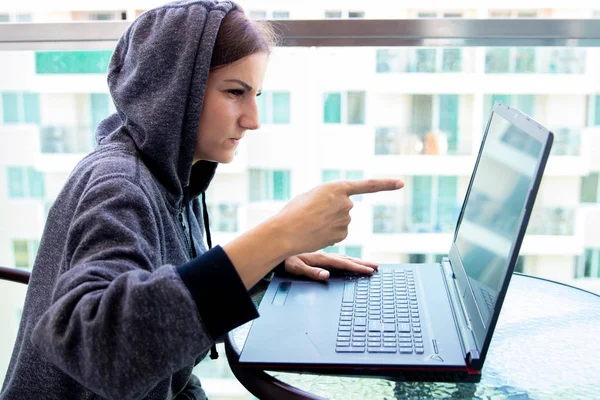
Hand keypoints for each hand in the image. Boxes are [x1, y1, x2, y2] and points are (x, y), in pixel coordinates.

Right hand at [275, 179, 403, 255]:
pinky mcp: (343, 235)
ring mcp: (346, 221)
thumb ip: (329, 196)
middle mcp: (346, 203)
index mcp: (338, 187)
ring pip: (341, 220)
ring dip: (329, 222)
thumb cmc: (294, 210)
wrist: (286, 232)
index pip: (369, 185)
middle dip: (332, 209)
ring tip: (311, 223)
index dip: (386, 184)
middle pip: (345, 206)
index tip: (401, 183)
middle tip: (312, 212)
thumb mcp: (311, 194)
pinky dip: (328, 233)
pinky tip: (316, 233)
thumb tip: (340, 205)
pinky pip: (338, 232)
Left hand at [283, 252, 378, 280]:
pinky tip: (351, 261)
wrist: (276, 245)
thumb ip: (311, 271)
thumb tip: (326, 275)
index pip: (342, 264)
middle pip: (347, 260)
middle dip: (362, 263)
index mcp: (320, 258)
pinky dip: (347, 259)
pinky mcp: (320, 255)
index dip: (357, 267)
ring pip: (344, 257)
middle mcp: (324, 255)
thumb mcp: (295, 267)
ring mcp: (323, 254)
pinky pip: (337, 256)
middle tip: (377, 267)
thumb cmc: (284, 259)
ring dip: (357, 261)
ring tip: (370, 264)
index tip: (370, 270)